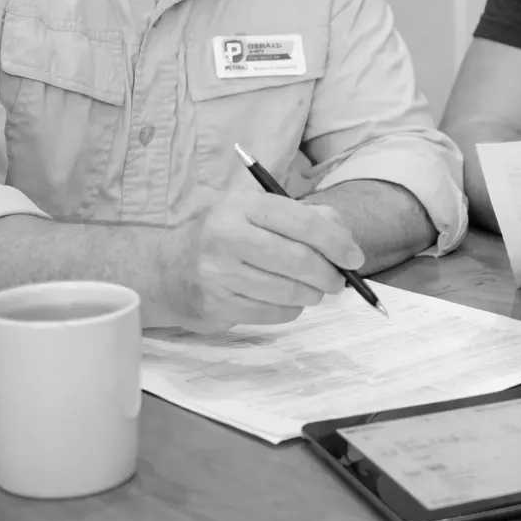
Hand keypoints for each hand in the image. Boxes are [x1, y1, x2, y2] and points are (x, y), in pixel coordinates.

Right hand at [155, 189, 363, 328]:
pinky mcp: (214, 306)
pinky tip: (284, 300)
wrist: (166, 269)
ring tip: (312, 289)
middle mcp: (225, 236)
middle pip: (298, 260)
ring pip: (287, 292)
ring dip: (311, 294)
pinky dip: (289, 310)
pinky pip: (271, 314)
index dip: (336, 242)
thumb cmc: (224, 236)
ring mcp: (216, 274)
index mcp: (241, 205)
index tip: (355, 258)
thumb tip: (344, 241)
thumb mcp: (256, 212)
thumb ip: (303, 217)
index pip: (302, 222)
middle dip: (329, 274)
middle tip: (338, 280)